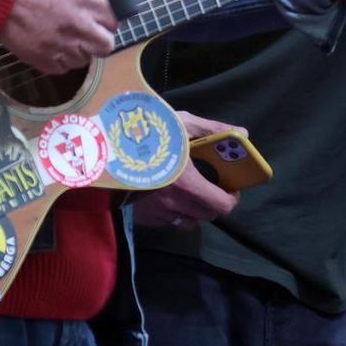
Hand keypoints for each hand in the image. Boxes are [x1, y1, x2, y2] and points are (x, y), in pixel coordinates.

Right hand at [0, 0, 115, 74]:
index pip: (114, 21)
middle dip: (99, 42)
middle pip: (106, 46)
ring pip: (83, 60)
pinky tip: (51, 50)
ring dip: (77, 52)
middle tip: (89, 37)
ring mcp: (61, 43)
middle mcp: (79, 24)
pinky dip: (59, 62)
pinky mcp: (41, 57)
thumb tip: (91, 7)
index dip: (107, 22)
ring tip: (65, 41)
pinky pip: (61, 69)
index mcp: (87, 1)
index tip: (100, 22)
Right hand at [130, 110, 241, 227]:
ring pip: (187, 222)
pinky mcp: (141, 218)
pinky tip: (165, 194)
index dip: (231, 198)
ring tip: (188, 192)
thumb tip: (243, 134)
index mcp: (187, 183)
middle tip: (210, 186)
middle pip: (207, 216)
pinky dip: (172, 212)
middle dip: (214, 203)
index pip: (221, 206)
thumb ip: (213, 130)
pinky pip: (166, 222)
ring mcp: (156, 214)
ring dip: (193, 210)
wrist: (102, 147)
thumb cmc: (145, 132)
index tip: (231, 188)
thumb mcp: (181, 123)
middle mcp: (173, 205)